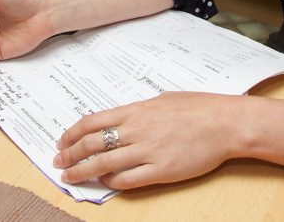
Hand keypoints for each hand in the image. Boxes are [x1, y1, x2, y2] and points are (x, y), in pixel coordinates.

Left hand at [53, 92, 234, 188]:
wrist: (225, 123)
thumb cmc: (199, 107)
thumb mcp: (163, 100)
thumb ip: (140, 111)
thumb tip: (123, 119)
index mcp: (135, 110)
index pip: (92, 121)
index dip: (72, 133)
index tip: (62, 141)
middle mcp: (136, 130)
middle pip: (91, 143)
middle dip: (70, 154)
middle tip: (58, 162)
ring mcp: (147, 151)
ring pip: (103, 163)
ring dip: (82, 171)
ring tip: (70, 176)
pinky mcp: (160, 171)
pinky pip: (126, 179)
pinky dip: (110, 182)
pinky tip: (104, 182)